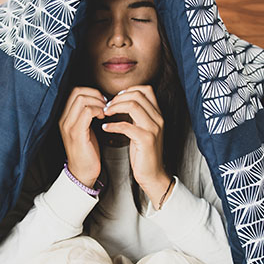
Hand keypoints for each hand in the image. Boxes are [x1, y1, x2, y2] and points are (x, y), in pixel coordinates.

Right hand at [59, 87, 105, 186]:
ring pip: (82, 99)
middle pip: (77, 91)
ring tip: (104, 111)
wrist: (82, 172)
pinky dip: (98, 110)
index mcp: (64, 116)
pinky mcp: (77, 133)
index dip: (90, 91)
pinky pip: (87, 112)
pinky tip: (103, 117)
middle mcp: (63, 119)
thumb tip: (99, 99)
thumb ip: (87, 113)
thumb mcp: (85, 127)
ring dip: (98, 102)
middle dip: (95, 94)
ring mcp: (68, 126)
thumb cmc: (87, 150)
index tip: (101, 100)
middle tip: (105, 104)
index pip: (73, 91)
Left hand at [101, 85, 172, 204]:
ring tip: (105, 113)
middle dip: (118, 98)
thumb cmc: (144, 152)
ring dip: (115, 107)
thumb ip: (137, 115)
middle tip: (107, 106)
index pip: (146, 90)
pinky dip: (113, 125)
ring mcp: (153, 128)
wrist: (152, 174)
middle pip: (138, 95)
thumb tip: (122, 101)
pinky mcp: (146, 140)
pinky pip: (127, 126)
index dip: (128, 90)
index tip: (116, 99)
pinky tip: (105, 128)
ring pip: (133, 106)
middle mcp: (158, 118)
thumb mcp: (142, 129)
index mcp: (157, 114)